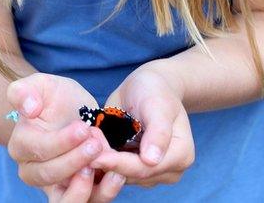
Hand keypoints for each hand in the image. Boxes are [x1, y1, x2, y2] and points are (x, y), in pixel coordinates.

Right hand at [6, 73, 128, 200]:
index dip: (61, 142)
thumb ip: (25, 91)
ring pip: (65, 200)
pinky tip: (118, 175)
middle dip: (75, 161)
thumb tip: (28, 109)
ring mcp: (54, 186)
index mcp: (21, 146)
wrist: (73, 113)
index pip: (38, 150)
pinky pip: (87, 202)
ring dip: (87, 187)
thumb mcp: (42, 85)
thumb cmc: (55, 98)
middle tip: (96, 144)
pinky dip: (103, 193)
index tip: (83, 128)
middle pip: (50, 176)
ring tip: (108, 168)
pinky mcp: (76, 192)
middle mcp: (33, 171)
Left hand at [90, 64, 194, 187]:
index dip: (118, 164)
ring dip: (102, 162)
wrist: (148, 87)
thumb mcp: (157, 104)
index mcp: (181, 155)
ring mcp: (153, 172)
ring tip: (84, 142)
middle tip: (82, 146)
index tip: (94, 158)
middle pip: (132, 175)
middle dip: (107, 162)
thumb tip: (152, 160)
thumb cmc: (155, 90)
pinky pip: (116, 171)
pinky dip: (103, 160)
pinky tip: (89, 146)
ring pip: (122, 176)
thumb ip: (157, 131)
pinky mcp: (136, 169)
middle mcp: (170, 170)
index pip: (145, 168)